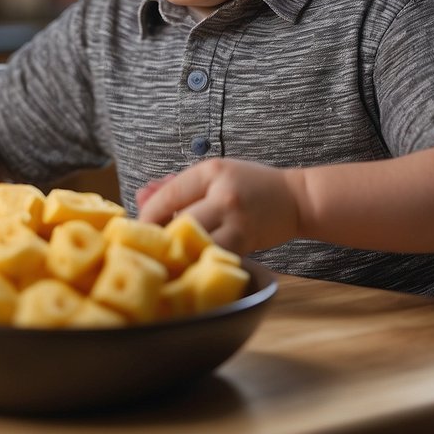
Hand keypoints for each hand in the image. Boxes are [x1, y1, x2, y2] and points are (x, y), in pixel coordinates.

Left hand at [135, 158, 302, 255]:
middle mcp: (224, 195)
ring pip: (196, 243)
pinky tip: (191, 262)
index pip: (169, 194)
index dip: (147, 213)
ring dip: (179, 252)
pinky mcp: (247, 243)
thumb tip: (140, 196)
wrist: (296, 200)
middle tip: (148, 246)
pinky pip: (214, 255)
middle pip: (180, 221)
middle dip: (160, 236)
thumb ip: (177, 185)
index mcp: (212, 171)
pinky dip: (199, 259)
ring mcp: (237, 221)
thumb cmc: (250, 185)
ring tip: (167, 257)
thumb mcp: (214, 175)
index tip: (137, 227)